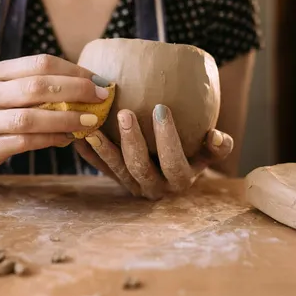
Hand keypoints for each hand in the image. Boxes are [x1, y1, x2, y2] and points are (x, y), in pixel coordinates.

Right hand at [0, 54, 110, 172]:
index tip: (100, 81)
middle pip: (37, 87)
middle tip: (101, 98)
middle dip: (75, 90)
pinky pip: (26, 142)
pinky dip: (52, 139)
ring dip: (66, 119)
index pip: (40, 63)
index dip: (74, 71)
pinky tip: (70, 138)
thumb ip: (43, 85)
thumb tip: (93, 85)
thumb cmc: (1, 112)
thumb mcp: (13, 91)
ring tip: (91, 121)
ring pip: (31, 117)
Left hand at [74, 104, 233, 198]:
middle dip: (132, 141)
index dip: (167, 138)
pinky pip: (100, 168)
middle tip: (125, 112)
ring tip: (92, 126)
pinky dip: (89, 153)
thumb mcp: (209, 153)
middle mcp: (155, 188)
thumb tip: (217, 136)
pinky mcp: (115, 180)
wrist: (173, 173)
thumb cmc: (195, 154)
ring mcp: (133, 186)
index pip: (174, 162)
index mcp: (180, 180)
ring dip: (104, 148)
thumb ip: (217, 147)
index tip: (160, 108)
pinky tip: (78, 135)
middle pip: (140, 168)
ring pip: (116, 171)